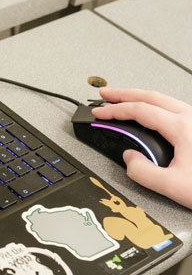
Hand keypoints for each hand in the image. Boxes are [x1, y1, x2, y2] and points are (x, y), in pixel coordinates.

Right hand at [91, 88, 191, 208]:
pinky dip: (155, 105)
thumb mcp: (174, 187)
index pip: (139, 111)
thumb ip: (143, 172)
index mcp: (182, 127)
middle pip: (151, 96)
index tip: (100, 114)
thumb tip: (129, 159)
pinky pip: (174, 108)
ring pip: (164, 99)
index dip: (115, 111)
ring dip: (140, 97)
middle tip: (106, 95)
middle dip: (124, 93)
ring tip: (124, 99)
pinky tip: (152, 113)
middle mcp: (191, 118)